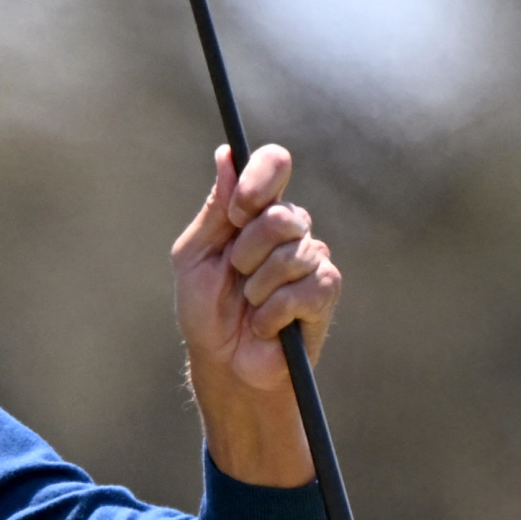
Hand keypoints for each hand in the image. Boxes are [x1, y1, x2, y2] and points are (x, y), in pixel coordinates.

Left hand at [170, 144, 342, 485]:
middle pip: (279, 216)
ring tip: (250, 305)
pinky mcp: (325, 292)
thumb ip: (214, 209)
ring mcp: (311, 258)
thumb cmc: (206, 310)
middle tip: (234, 275)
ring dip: (256, 289)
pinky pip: (302, 290)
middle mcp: (290, 228)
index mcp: (256, 211)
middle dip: (245, 253)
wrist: (223, 364)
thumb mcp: (195, 257)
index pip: (274, 164)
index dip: (261, 178)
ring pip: (290, 256)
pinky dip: (272, 313)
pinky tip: (266, 325)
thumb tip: (226, 155)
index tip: (239, 209)